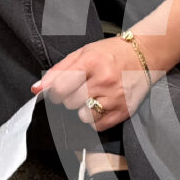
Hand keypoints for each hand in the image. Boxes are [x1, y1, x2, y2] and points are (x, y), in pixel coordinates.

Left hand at [31, 37, 152, 131]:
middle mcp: (104, 80)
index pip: (61, 87)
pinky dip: (94, 118)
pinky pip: (98, 125)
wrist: (143, 56)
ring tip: (89, 97)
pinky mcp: (124, 111)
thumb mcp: (82, 53)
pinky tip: (99, 105)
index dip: (54, 92)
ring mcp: (116, 97)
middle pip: (70, 102)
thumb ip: (58, 71)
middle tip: (77, 90)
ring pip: (83, 116)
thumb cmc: (109, 53)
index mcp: (91, 62)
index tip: (57, 90)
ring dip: (81, 109)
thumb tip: (36, 89)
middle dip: (68, 98)